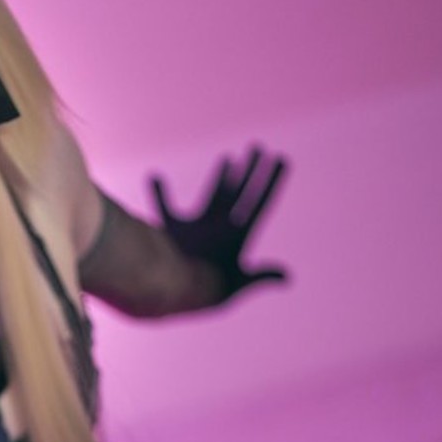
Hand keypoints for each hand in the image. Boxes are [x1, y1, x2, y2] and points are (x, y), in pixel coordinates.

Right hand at [150, 145, 288, 304]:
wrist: (174, 295)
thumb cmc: (208, 290)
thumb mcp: (238, 282)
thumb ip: (261, 276)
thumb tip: (287, 278)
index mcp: (238, 235)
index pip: (261, 203)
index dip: (274, 182)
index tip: (283, 159)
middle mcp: (221, 229)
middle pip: (240, 193)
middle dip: (250, 170)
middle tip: (257, 145)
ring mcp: (199, 230)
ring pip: (213, 196)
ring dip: (222, 177)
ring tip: (229, 158)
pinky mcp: (174, 233)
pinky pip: (167, 208)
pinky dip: (160, 193)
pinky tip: (155, 176)